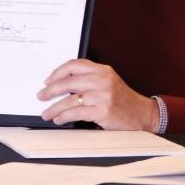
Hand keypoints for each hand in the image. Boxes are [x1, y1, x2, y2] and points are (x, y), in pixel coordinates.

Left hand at [37, 58, 159, 131]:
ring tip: (46, 113)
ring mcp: (103, 96)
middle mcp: (102, 80)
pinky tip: (59, 119)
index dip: (57, 72)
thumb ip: (89, 78)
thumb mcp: (108, 81)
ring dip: (54, 107)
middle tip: (41, 95)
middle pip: (69, 81)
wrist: (142, 114)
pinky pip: (76, 112)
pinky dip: (64, 116)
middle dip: (51, 90)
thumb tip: (60, 83)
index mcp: (102, 70)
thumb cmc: (121, 99)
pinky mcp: (103, 111)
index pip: (74, 65)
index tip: (48, 80)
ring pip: (70, 99)